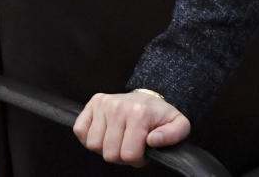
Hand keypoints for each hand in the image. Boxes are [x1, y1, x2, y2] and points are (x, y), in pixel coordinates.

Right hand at [74, 90, 190, 165]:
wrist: (149, 99)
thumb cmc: (160, 116)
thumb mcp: (179, 125)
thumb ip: (173, 135)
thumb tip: (153, 140)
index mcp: (139, 113)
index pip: (128, 155)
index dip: (136, 159)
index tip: (143, 149)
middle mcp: (119, 106)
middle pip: (109, 153)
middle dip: (121, 155)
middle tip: (131, 144)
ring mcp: (104, 104)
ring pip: (93, 145)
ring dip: (106, 147)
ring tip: (120, 137)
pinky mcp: (93, 104)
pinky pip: (80, 131)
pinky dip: (90, 136)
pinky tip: (106, 131)